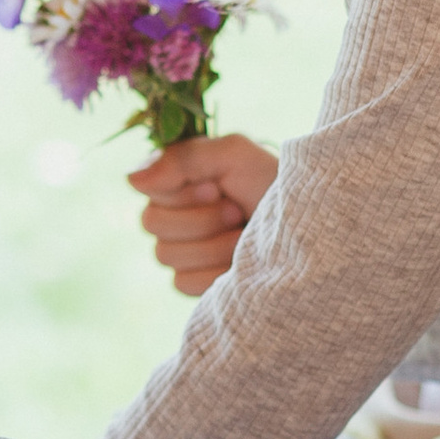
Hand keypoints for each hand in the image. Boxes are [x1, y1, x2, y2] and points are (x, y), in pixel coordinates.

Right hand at [127, 132, 278, 298]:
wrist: (309, 230)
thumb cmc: (274, 184)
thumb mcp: (234, 155)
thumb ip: (183, 159)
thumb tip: (130, 179)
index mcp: (179, 179)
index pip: (146, 187)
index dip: (181, 191)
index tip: (218, 187)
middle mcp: (175, 213)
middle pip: (152, 223)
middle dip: (200, 219)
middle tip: (235, 211)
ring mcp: (183, 251)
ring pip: (167, 255)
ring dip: (213, 245)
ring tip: (243, 236)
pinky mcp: (195, 283)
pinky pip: (183, 282)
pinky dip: (214, 273)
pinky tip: (238, 263)